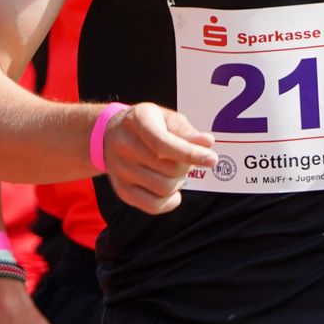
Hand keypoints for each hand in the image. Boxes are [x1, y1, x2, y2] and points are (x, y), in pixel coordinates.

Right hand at [101, 103, 215, 213]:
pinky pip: (152, 206)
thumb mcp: (167, 117)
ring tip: (176, 171)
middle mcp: (123, 146)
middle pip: (168, 168)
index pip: (163, 143)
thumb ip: (187, 131)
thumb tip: (207, 142)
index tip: (212, 159)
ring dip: (180, 182)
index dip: (190, 153)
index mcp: (137, 121)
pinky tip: (174, 191)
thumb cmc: (148, 124)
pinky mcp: (122, 190)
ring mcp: (120, 170)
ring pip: (163, 188)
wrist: (111, 134)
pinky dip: (170, 202)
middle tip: (186, 158)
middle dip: (187, 165)